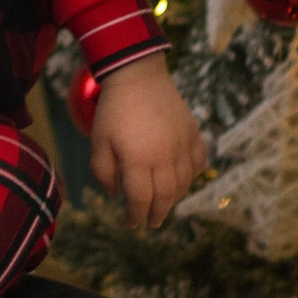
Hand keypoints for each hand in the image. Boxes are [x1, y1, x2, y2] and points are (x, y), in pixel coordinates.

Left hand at [87, 53, 206, 228]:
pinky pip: (198, 162)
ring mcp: (182, 145)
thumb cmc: (113, 110)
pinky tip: (183, 179)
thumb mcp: (99, 141)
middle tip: (151, 222)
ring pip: (184, 183)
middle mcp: (164, 157)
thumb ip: (103, 171)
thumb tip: (115, 194)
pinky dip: (192, 176)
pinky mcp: (192, 133)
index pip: (140, 199)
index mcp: (137, 160)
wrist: (137, 75)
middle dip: (157, 213)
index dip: (136, 215)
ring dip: (174, 198)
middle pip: (165, 196)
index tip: (131, 223)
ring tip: (164, 205)